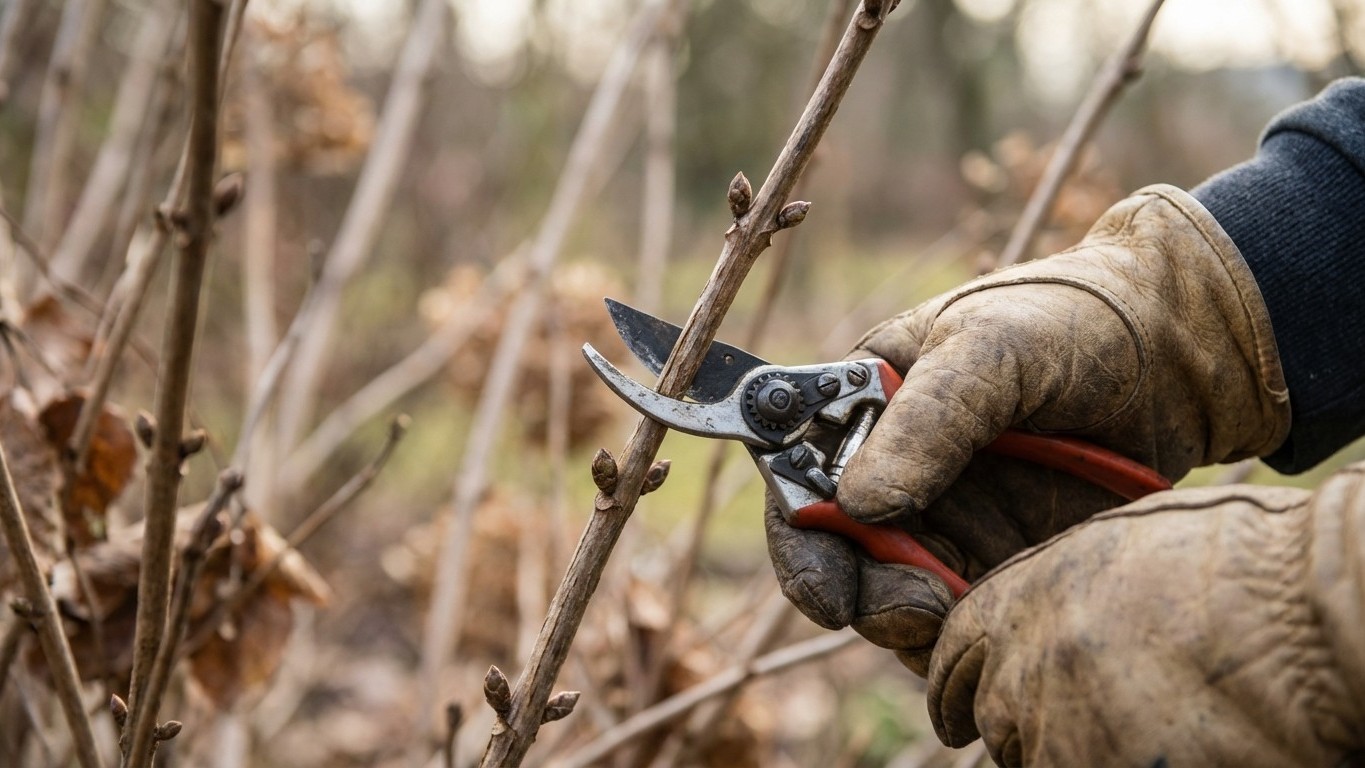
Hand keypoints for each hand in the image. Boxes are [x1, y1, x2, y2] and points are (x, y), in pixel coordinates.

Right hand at [767, 185, 1290, 672]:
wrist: (1183, 352)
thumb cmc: (1073, 319)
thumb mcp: (992, 348)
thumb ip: (928, 420)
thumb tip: (859, 506)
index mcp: (862, 408)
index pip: (799, 482)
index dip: (801, 543)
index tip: (829, 594)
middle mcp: (891, 471)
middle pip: (842, 559)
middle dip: (866, 595)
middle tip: (916, 608)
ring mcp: (949, 522)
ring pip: (897, 600)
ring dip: (916, 623)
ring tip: (962, 612)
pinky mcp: (1002, 561)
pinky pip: (964, 617)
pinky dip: (968, 634)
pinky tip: (1003, 621)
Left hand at [926, 470, 1364, 766]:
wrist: (1309, 617)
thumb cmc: (1250, 567)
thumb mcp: (1132, 546)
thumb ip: (1071, 587)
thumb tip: (1058, 620)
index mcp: (1026, 596)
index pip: (955, 653)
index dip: (955, 685)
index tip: (956, 713)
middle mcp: (1025, 666)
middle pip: (998, 719)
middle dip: (1028, 727)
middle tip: (1080, 729)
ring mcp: (1057, 732)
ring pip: (1038, 760)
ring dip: (1076, 753)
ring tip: (1149, 734)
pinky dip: (1112, 767)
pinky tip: (1177, 753)